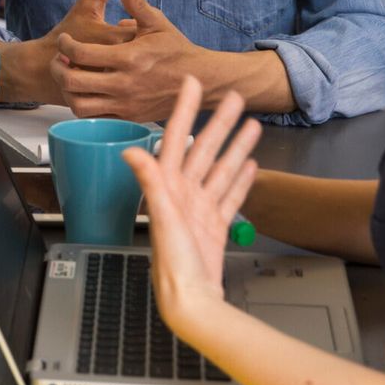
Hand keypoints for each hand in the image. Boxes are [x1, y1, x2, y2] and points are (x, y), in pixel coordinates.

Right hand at [0, 0, 136, 102]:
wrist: (43, 68)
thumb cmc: (68, 31)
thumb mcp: (86, 5)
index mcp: (112, 39)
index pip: (143, 31)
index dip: (140, 27)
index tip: (130, 27)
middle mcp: (113, 65)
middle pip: (145, 55)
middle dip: (142, 48)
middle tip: (134, 45)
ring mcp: (110, 85)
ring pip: (138, 74)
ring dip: (135, 66)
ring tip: (125, 59)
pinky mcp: (107, 99)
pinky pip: (128, 90)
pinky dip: (126, 80)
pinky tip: (118, 72)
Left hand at [52, 0, 199, 119]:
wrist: (201, 81)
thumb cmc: (178, 50)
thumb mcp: (158, 23)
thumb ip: (137, 4)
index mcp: (129, 57)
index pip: (81, 53)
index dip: (65, 45)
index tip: (64, 40)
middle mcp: (125, 84)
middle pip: (74, 82)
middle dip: (58, 69)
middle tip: (58, 59)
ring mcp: (126, 103)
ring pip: (80, 105)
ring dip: (67, 91)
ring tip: (68, 77)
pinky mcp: (129, 117)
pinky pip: (96, 118)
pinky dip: (83, 106)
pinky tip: (85, 92)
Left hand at [124, 81, 260, 337]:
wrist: (191, 300)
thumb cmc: (173, 264)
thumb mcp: (162, 218)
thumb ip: (150, 183)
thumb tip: (132, 152)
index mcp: (167, 186)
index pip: (177, 138)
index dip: (184, 109)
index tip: (192, 84)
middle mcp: (182, 193)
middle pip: (205, 148)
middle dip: (220, 122)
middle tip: (235, 97)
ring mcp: (200, 208)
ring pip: (221, 168)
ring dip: (236, 145)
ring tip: (252, 124)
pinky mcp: (215, 225)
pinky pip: (230, 194)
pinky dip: (240, 179)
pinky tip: (249, 163)